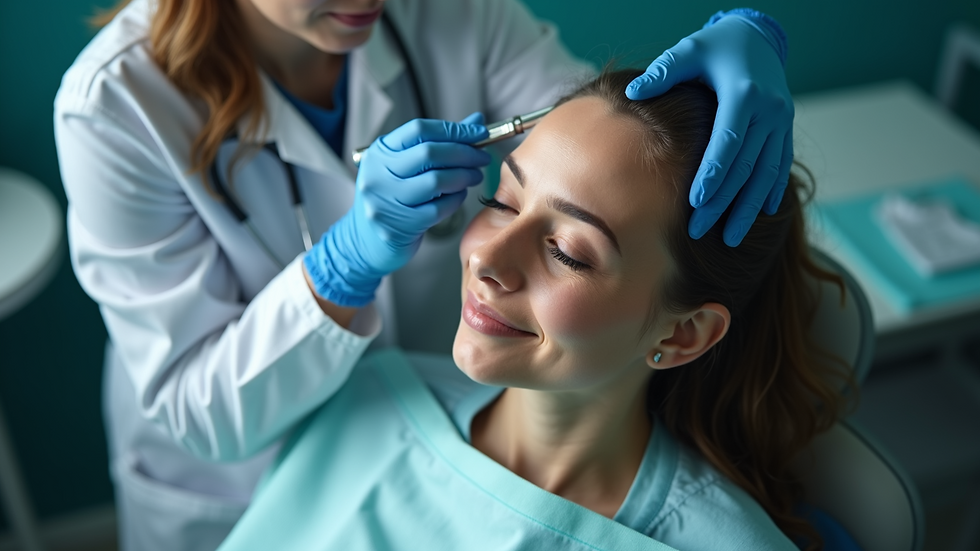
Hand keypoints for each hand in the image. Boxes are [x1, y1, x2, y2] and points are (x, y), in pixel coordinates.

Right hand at [304, 113, 489, 306]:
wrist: (365, 241)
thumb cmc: (391, 198)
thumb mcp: (405, 167)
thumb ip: (439, 143)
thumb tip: (475, 123)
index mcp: (380, 152)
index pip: (419, 130)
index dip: (454, 129)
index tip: (479, 132)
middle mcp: (378, 174)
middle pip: (429, 153)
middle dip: (464, 153)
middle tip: (482, 157)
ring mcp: (386, 201)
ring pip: (436, 181)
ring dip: (463, 176)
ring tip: (474, 176)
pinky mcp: (399, 225)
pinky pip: (438, 208)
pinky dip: (455, 200)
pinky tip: (459, 196)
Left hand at [627, 11, 792, 245]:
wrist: (758, 37)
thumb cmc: (716, 47)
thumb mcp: (690, 50)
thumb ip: (665, 71)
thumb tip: (634, 93)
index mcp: (745, 93)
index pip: (728, 141)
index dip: (713, 173)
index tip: (695, 202)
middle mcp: (770, 111)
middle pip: (746, 166)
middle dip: (723, 202)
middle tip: (698, 231)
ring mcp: (782, 122)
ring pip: (767, 174)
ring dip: (749, 208)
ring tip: (729, 238)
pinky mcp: (786, 130)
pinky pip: (781, 166)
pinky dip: (770, 192)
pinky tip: (760, 216)